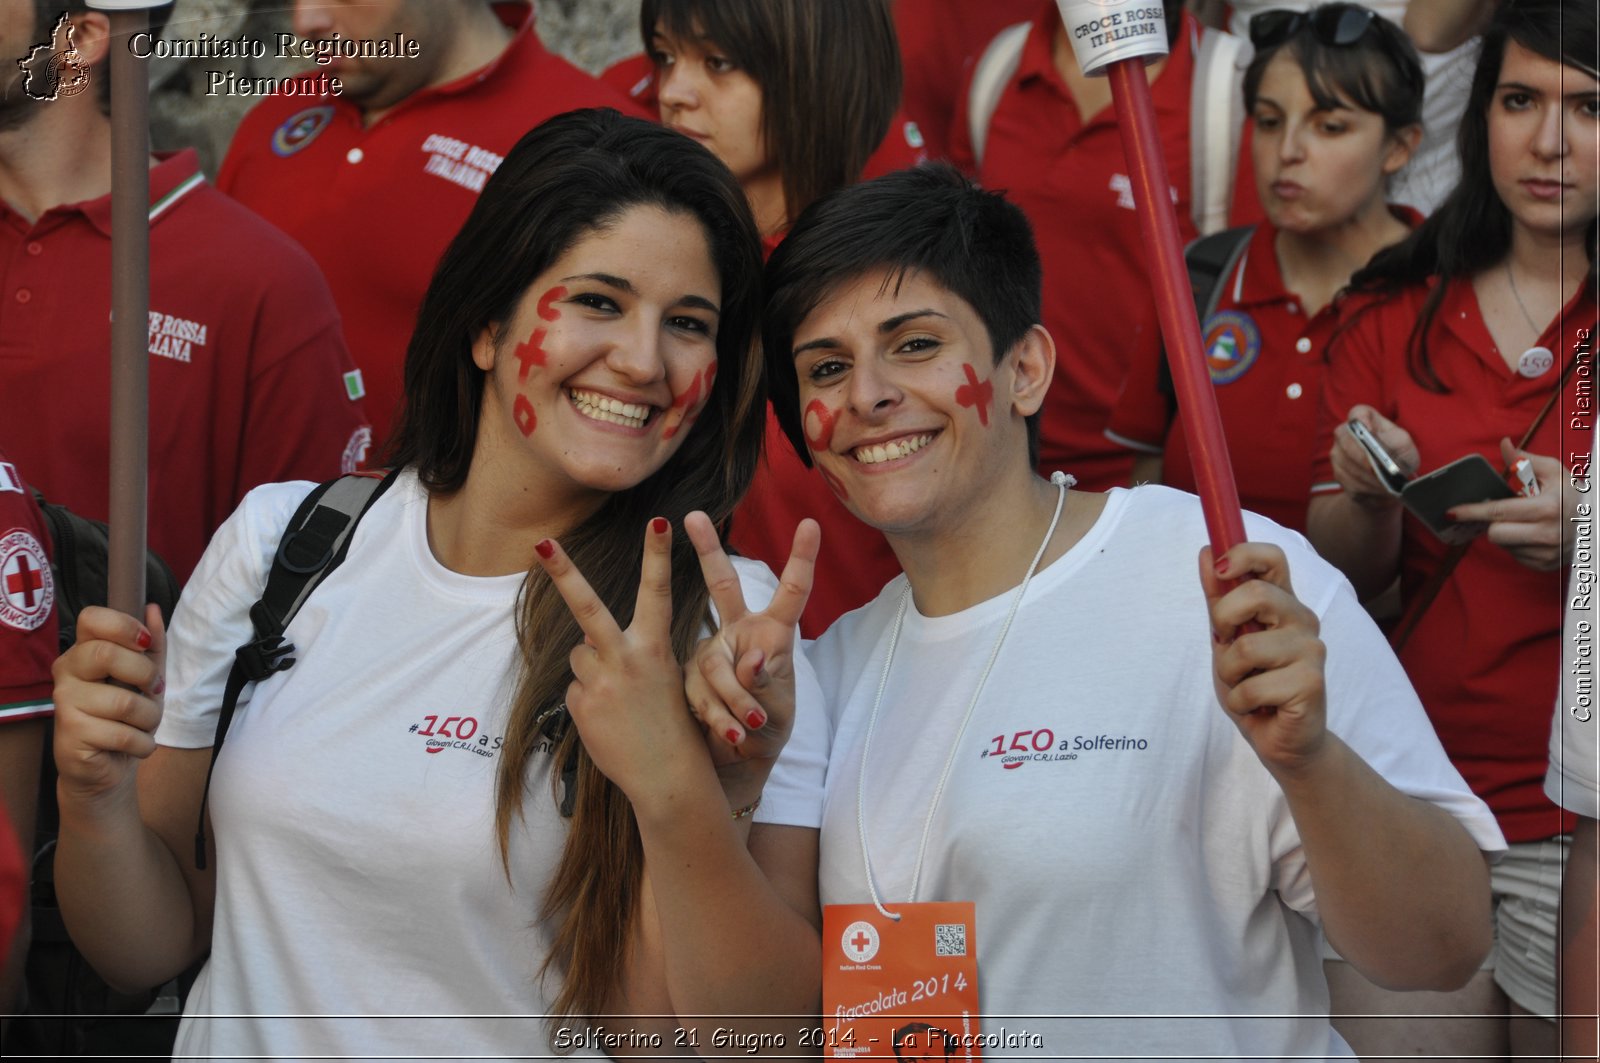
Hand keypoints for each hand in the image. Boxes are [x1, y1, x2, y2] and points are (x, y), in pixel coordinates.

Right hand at [52, 604, 165, 805]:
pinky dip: (143, 744)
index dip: (124, 626)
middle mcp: (67, 672)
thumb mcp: (146, 678)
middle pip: (106, 654)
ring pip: (123, 702)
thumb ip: (152, 644)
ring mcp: (64, 703)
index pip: (92, 618)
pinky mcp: (69, 734)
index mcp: (83, 650)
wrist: (109, 766)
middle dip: (146, 675)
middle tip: (155, 691)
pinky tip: (134, 746)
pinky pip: (123, 734)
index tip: (145, 644)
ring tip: (143, 725)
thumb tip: (151, 608)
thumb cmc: (127, 717)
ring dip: (150, 718)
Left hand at [534, 519, 704, 807]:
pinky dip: (588, 703)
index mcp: (656, 648)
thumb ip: (627, 655)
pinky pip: (576, 690)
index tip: (659, 520)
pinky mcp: (581, 705)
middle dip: (565, 573)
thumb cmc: (673, 725)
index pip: (658, 593)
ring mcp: (600, 682)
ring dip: (592, 671)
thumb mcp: (664, 680)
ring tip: (618, 702)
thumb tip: (585, 646)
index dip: (657, 555)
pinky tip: (609, 722)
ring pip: (580, 655)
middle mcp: (627, 659)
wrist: (668, 776)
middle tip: (542, 543)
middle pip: (588, 608)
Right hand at [682, 513, 818, 775]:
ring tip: (751, 725)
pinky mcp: (687, 676)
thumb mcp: (778, 710)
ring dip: (734, 699)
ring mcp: (709, 653)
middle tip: (693, 516)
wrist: (738, 760)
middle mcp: (738, 633)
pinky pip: (699, 690)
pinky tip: (732, 732)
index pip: (791, 593)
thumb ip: (765, 685)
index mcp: (773, 635)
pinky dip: (718, 715)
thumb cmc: (770, 729)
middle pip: (723, 585)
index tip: (810, 524)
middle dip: (707, 549)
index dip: (801, 559)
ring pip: (715, 663)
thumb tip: (749, 659)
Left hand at [1200, 543, 1327, 776]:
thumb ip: (1219, 598)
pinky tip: (1259, 707)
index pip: (1273, 558)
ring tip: (1246, 686)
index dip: (1243, 553)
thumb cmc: (1255, 686)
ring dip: (1230, 674)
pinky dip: (1241, 701)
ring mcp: (1311, 650)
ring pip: (1246, 647)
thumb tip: (1206, 551)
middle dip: (1223, 621)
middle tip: (1225, 646)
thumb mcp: (1227, 639)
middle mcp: (1302, 620)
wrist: (1282, 740)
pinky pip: (1251, 686)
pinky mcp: (1311, 683)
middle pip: (1256, 593)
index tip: (1218, 567)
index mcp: (1282, 604)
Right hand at [1330, 405, 1418, 508]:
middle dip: (1364, 458)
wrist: (1386, 480)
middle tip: (1378, 470)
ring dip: (1368, 477)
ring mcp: (1337, 454)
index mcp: (1362, 418)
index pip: (1358, 414)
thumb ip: (1397, 441)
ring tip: (1386, 484)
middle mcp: (1344, 433)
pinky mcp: (1337, 474)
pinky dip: (1366, 487)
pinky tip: (1379, 490)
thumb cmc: (1397, 456)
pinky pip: (1349, 481)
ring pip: (1348, 465)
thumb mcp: (1404, 445)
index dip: (1363, 422)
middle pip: (1347, 442)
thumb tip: (1383, 445)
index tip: (1371, 432)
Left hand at [1449, 439, 1572, 570]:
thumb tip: (1504, 444)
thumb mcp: (1554, 472)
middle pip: (1494, 533)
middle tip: (1508, 512)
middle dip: (1494, 522)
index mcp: (1547, 508)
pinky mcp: (1545, 566)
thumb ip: (1525, 459)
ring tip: (1527, 522)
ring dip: (1507, 533)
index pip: (1498, 512)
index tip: (1451, 513)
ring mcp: (1547, 554)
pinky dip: (1518, 545)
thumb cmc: (1573, 495)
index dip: (1471, 512)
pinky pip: (1515, 556)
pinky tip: (1533, 534)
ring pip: (1503, 546)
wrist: (1596, 523)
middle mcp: (1547, 534)